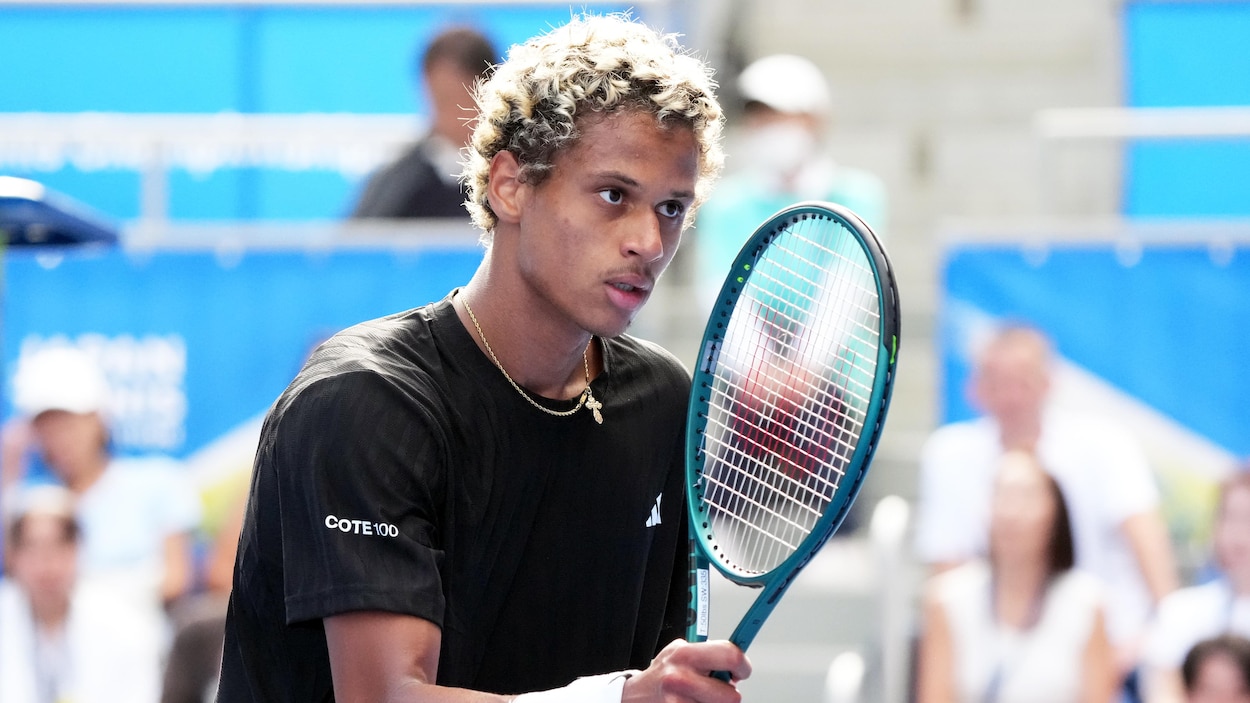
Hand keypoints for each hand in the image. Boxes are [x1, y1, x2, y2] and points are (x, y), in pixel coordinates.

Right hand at [621, 639, 750, 702]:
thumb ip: (705, 652)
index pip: (730, 655)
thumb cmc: (661, 674)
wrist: (635, 696)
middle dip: (728, 694)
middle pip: (732, 696)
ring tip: (698, 697)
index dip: (743, 664)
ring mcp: (678, 702)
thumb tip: (735, 657)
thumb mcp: (678, 652)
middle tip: (717, 689)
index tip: (743, 670)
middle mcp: (681, 678)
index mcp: (685, 655)